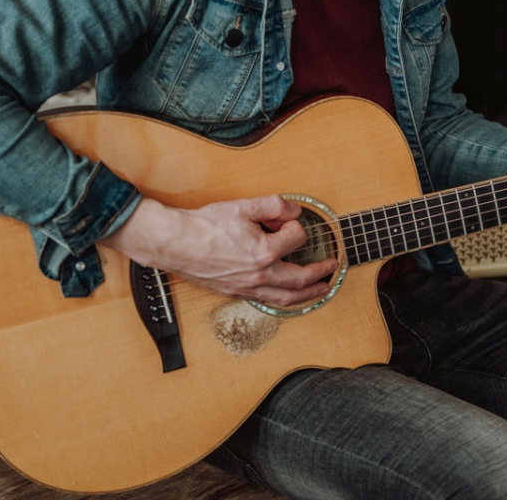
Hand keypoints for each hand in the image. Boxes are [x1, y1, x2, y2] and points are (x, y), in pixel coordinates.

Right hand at [104, 194, 338, 305]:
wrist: (174, 243)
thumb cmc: (203, 226)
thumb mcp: (243, 206)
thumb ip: (273, 205)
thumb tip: (293, 210)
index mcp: (263, 253)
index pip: (296, 239)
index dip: (295, 226)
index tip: (288, 220)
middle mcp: (258, 276)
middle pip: (300, 279)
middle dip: (321, 273)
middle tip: (331, 267)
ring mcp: (247, 288)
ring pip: (286, 298)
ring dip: (308, 294)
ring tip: (321, 289)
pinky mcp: (235, 293)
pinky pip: (267, 301)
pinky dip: (284, 299)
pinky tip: (288, 294)